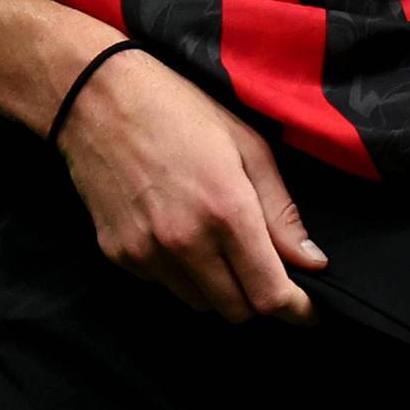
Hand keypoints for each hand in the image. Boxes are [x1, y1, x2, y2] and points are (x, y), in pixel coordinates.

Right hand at [53, 48, 326, 325]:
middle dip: (258, 296)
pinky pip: (164, 284)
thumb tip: (313, 262)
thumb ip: (282, 211)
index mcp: (226, 211)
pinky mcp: (118, 255)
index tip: (308, 307)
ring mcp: (146, 252)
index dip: (297, 309)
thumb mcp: (246, 145)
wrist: (97, 98)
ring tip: (213, 239)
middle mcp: (185, 241)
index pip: (269, 295)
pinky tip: (175, 229)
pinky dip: (180, 272)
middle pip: (237, 311)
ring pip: (199, 303)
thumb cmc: (178, 110)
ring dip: (217, 286)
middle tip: (261, 265)